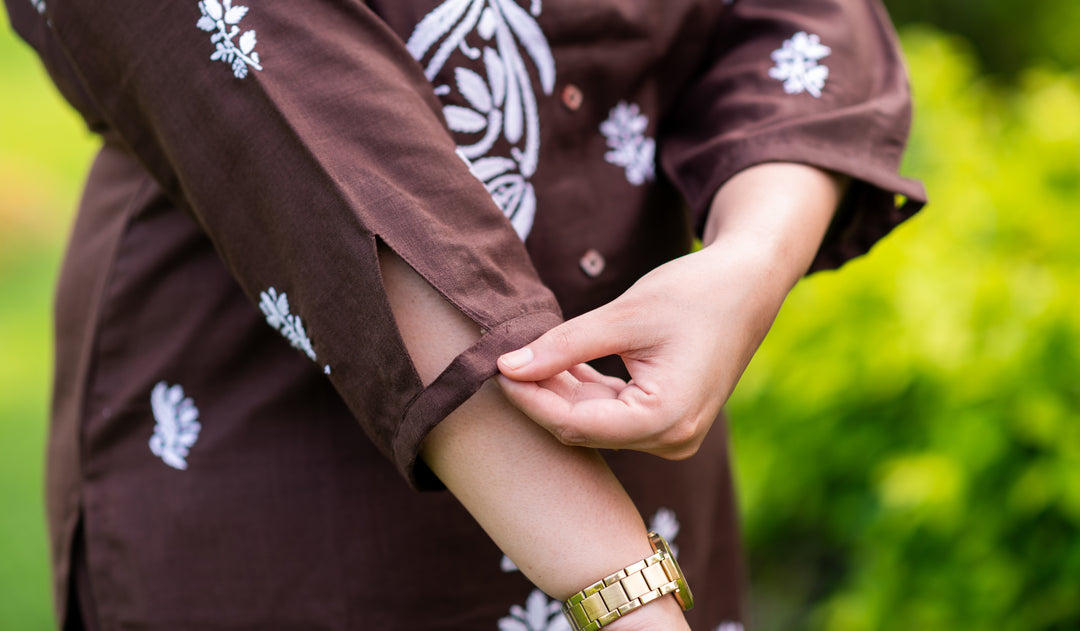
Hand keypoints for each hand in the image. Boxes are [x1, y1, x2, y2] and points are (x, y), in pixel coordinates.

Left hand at [497, 163, 844, 456]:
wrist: (750, 283)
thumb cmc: (695, 293)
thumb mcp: (624, 316)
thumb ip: (563, 346)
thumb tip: (506, 366)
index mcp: (665, 420)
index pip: (573, 425)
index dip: (528, 398)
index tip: (495, 367)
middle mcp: (671, 440)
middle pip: (581, 428)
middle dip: (539, 396)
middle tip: (500, 360)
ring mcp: (671, 435)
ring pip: (593, 422)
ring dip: (558, 391)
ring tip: (523, 356)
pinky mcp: (668, 422)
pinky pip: (612, 414)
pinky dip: (582, 390)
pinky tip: (555, 362)